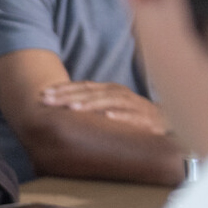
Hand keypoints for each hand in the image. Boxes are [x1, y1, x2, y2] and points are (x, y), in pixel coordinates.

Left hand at [40, 81, 168, 134]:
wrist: (165, 121)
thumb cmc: (129, 113)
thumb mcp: (107, 106)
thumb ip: (86, 105)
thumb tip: (56, 109)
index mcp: (107, 90)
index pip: (82, 86)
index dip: (62, 89)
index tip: (42, 94)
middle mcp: (118, 93)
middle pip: (90, 92)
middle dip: (67, 96)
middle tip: (48, 101)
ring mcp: (133, 104)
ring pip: (109, 101)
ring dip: (90, 104)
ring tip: (72, 109)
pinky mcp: (146, 119)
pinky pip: (133, 117)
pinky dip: (121, 116)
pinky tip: (108, 118)